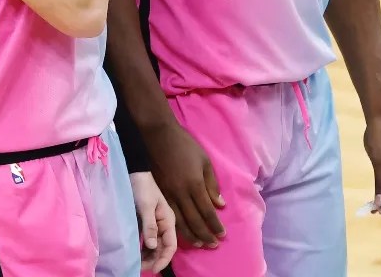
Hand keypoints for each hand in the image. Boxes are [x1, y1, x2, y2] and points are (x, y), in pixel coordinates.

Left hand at [129, 171, 177, 272]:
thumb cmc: (142, 187)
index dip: (164, 259)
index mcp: (168, 221)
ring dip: (147, 256)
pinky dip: (142, 249)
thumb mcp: (146, 206)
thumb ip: (150, 226)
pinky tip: (135, 254)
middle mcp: (164, 225)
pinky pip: (147, 241)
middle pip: (162, 248)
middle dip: (153, 260)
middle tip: (139, 268)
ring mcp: (155, 225)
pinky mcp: (146, 224)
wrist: (134, 173)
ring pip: (154, 246)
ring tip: (136, 264)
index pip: (171, 245)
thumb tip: (152, 247)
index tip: (154, 269)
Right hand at [143, 121, 225, 246]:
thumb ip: (212, 184)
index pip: (207, 211)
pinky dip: (176, 227)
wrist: (159, 136)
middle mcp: (181, 193)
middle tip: (213, 244)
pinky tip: (181, 233)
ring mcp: (167, 194)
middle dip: (205, 234)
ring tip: (200, 244)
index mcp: (194, 184)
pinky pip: (168, 215)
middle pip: (194, 220)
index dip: (214, 225)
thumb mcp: (204, 161)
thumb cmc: (185, 146)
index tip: (222, 235)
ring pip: (179, 222)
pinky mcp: (158, 193)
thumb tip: (220, 205)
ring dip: (191, 235)